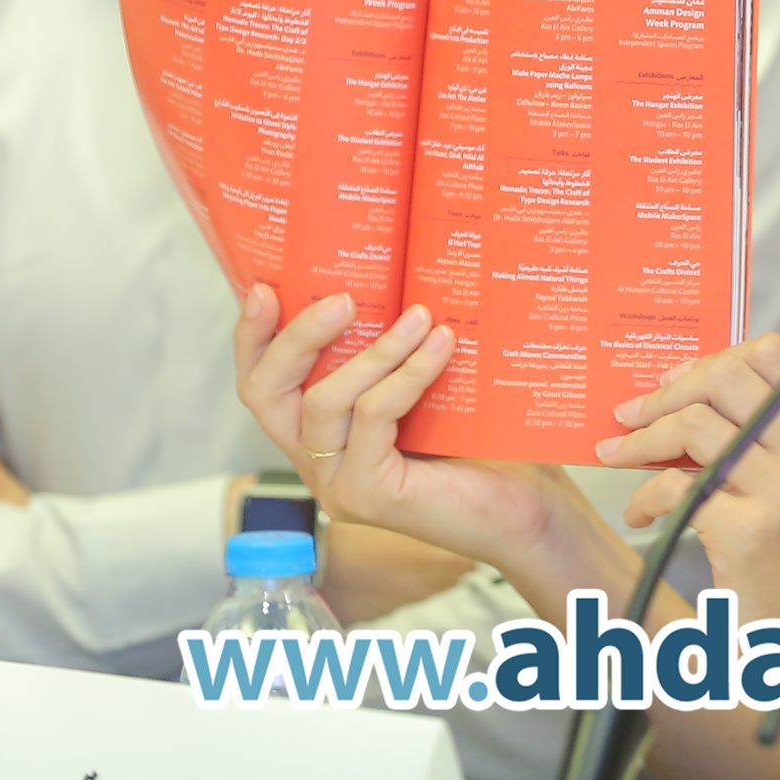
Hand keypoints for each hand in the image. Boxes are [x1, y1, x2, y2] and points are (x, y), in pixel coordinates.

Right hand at [231, 286, 601, 582]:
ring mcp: (337, 484)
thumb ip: (394, 350)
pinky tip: (443, 346)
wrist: (528, 507)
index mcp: (319, 433)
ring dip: (375, 351)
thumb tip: (397, 272)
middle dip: (296, 338)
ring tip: (421, 316)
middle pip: (266, 395)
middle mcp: (315, 462)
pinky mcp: (367, 497)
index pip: (260, 385)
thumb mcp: (425, 385)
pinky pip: (373, 417)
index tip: (264, 288)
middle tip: (343, 299)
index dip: (251, 338)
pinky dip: (406, 375)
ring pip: (325, 402)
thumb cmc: (481, 442)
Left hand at [596, 334, 779, 626]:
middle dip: (667, 392)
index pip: (775, 354)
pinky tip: (642, 511)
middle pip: (726, 379)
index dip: (718, 357)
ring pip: (695, 426)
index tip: (679, 380)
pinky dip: (646, 496)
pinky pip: (678, 486)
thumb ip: (760, 431)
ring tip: (621, 455)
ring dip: (643, 439)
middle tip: (633, 413)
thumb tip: (684, 386)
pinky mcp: (748, 531)